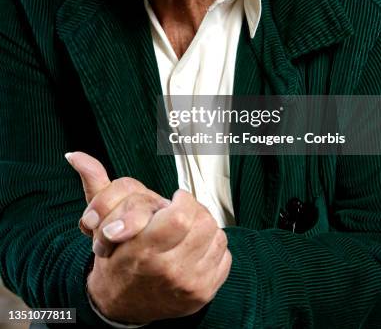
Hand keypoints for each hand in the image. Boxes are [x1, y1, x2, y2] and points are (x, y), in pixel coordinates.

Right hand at [66, 152, 231, 323]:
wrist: (121, 306)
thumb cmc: (115, 258)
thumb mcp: (102, 222)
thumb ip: (95, 184)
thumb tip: (75, 155)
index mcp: (142, 249)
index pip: (182, 216)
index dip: (182, 200)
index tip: (174, 199)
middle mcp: (167, 270)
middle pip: (204, 223)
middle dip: (195, 211)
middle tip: (182, 213)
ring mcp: (188, 285)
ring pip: (217, 236)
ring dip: (205, 228)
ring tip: (187, 230)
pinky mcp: (204, 293)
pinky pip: (224, 257)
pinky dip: (213, 249)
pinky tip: (195, 249)